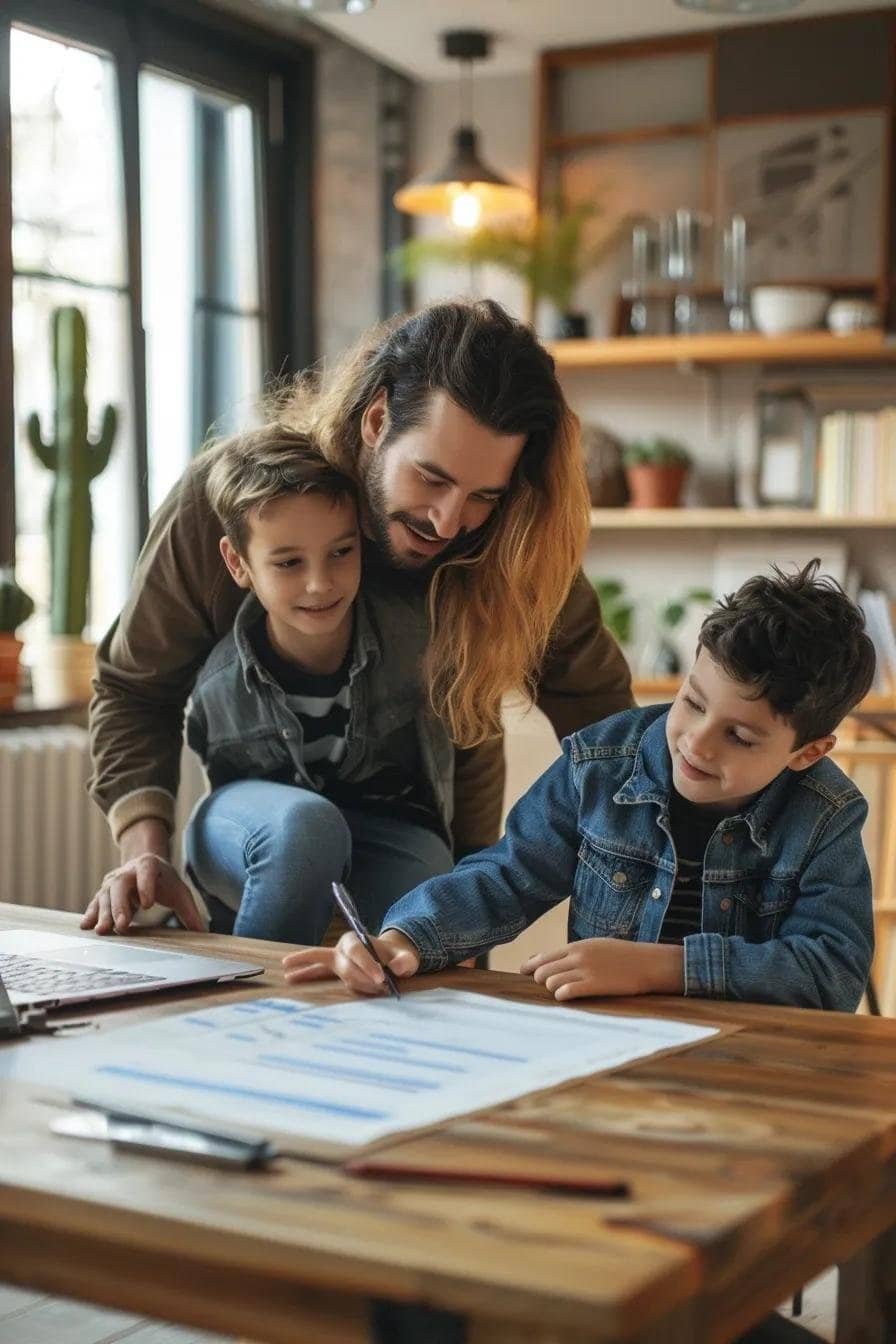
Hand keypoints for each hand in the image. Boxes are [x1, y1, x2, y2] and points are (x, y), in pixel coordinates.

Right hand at [81, 853, 204, 934]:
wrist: (145, 865)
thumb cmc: (165, 882)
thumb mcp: (180, 893)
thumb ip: (190, 913)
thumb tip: (204, 935)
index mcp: (149, 865)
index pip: (146, 871)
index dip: (146, 885)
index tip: (147, 904)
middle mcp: (127, 871)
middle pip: (120, 885)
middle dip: (119, 906)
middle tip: (121, 926)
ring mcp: (113, 881)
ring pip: (105, 895)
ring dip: (103, 914)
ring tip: (103, 931)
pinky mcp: (104, 892)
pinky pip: (96, 902)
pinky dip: (91, 914)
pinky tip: (86, 926)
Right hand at [283, 929, 419, 995]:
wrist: (389, 958)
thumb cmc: (396, 957)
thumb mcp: (406, 957)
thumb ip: (405, 961)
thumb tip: (399, 967)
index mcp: (357, 938)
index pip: (358, 951)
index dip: (367, 965)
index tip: (380, 978)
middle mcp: (342, 946)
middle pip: (347, 965)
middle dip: (365, 978)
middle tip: (382, 986)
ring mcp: (335, 958)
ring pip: (341, 974)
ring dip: (359, 984)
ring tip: (376, 986)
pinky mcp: (332, 968)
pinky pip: (315, 970)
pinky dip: (303, 972)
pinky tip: (288, 976)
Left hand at [520, 938, 683, 1000]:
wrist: (649, 963)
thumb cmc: (623, 956)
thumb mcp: (596, 947)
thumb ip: (572, 953)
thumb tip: (548, 958)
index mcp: (577, 946)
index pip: (544, 957)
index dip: (530, 966)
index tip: (522, 972)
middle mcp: (578, 956)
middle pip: (543, 970)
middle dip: (541, 980)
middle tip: (548, 986)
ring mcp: (585, 970)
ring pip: (551, 981)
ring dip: (552, 989)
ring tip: (562, 991)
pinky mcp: (594, 984)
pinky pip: (566, 991)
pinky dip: (561, 995)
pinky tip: (566, 997)